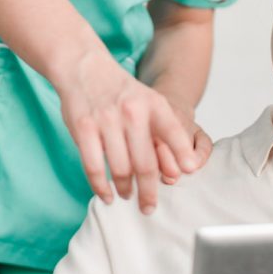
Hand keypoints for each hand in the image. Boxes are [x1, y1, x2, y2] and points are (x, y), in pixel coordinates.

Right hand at [58, 51, 211, 211]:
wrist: (84, 66)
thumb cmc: (119, 91)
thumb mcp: (149, 100)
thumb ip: (165, 130)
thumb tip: (185, 165)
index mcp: (153, 104)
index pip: (174, 133)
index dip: (182, 154)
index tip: (188, 173)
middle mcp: (132, 112)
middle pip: (145, 163)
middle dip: (149, 191)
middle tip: (149, 206)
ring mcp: (107, 120)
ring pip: (120, 169)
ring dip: (125, 189)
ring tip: (127, 195)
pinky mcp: (83, 128)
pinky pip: (94, 167)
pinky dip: (101, 187)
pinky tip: (106, 194)